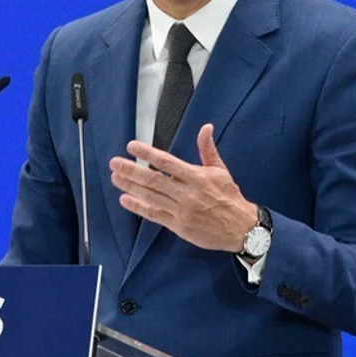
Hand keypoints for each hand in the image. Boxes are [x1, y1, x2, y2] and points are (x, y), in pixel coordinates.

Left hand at [110, 124, 256, 252]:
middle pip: (153, 180)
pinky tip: (125, 200)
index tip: (132, 146)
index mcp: (197, 177)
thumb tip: (205, 127)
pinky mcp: (178, 226)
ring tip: (115, 177)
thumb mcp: (221, 171)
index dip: (148, 153)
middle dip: (131, 170)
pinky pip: (154, 215)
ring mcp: (181, 211)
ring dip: (130, 187)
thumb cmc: (230, 197)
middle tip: (115, 163)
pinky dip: (138, 207)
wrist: (240, 228)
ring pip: (150, 197)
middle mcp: (187, 193)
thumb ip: (208, 149)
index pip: (167, 162)